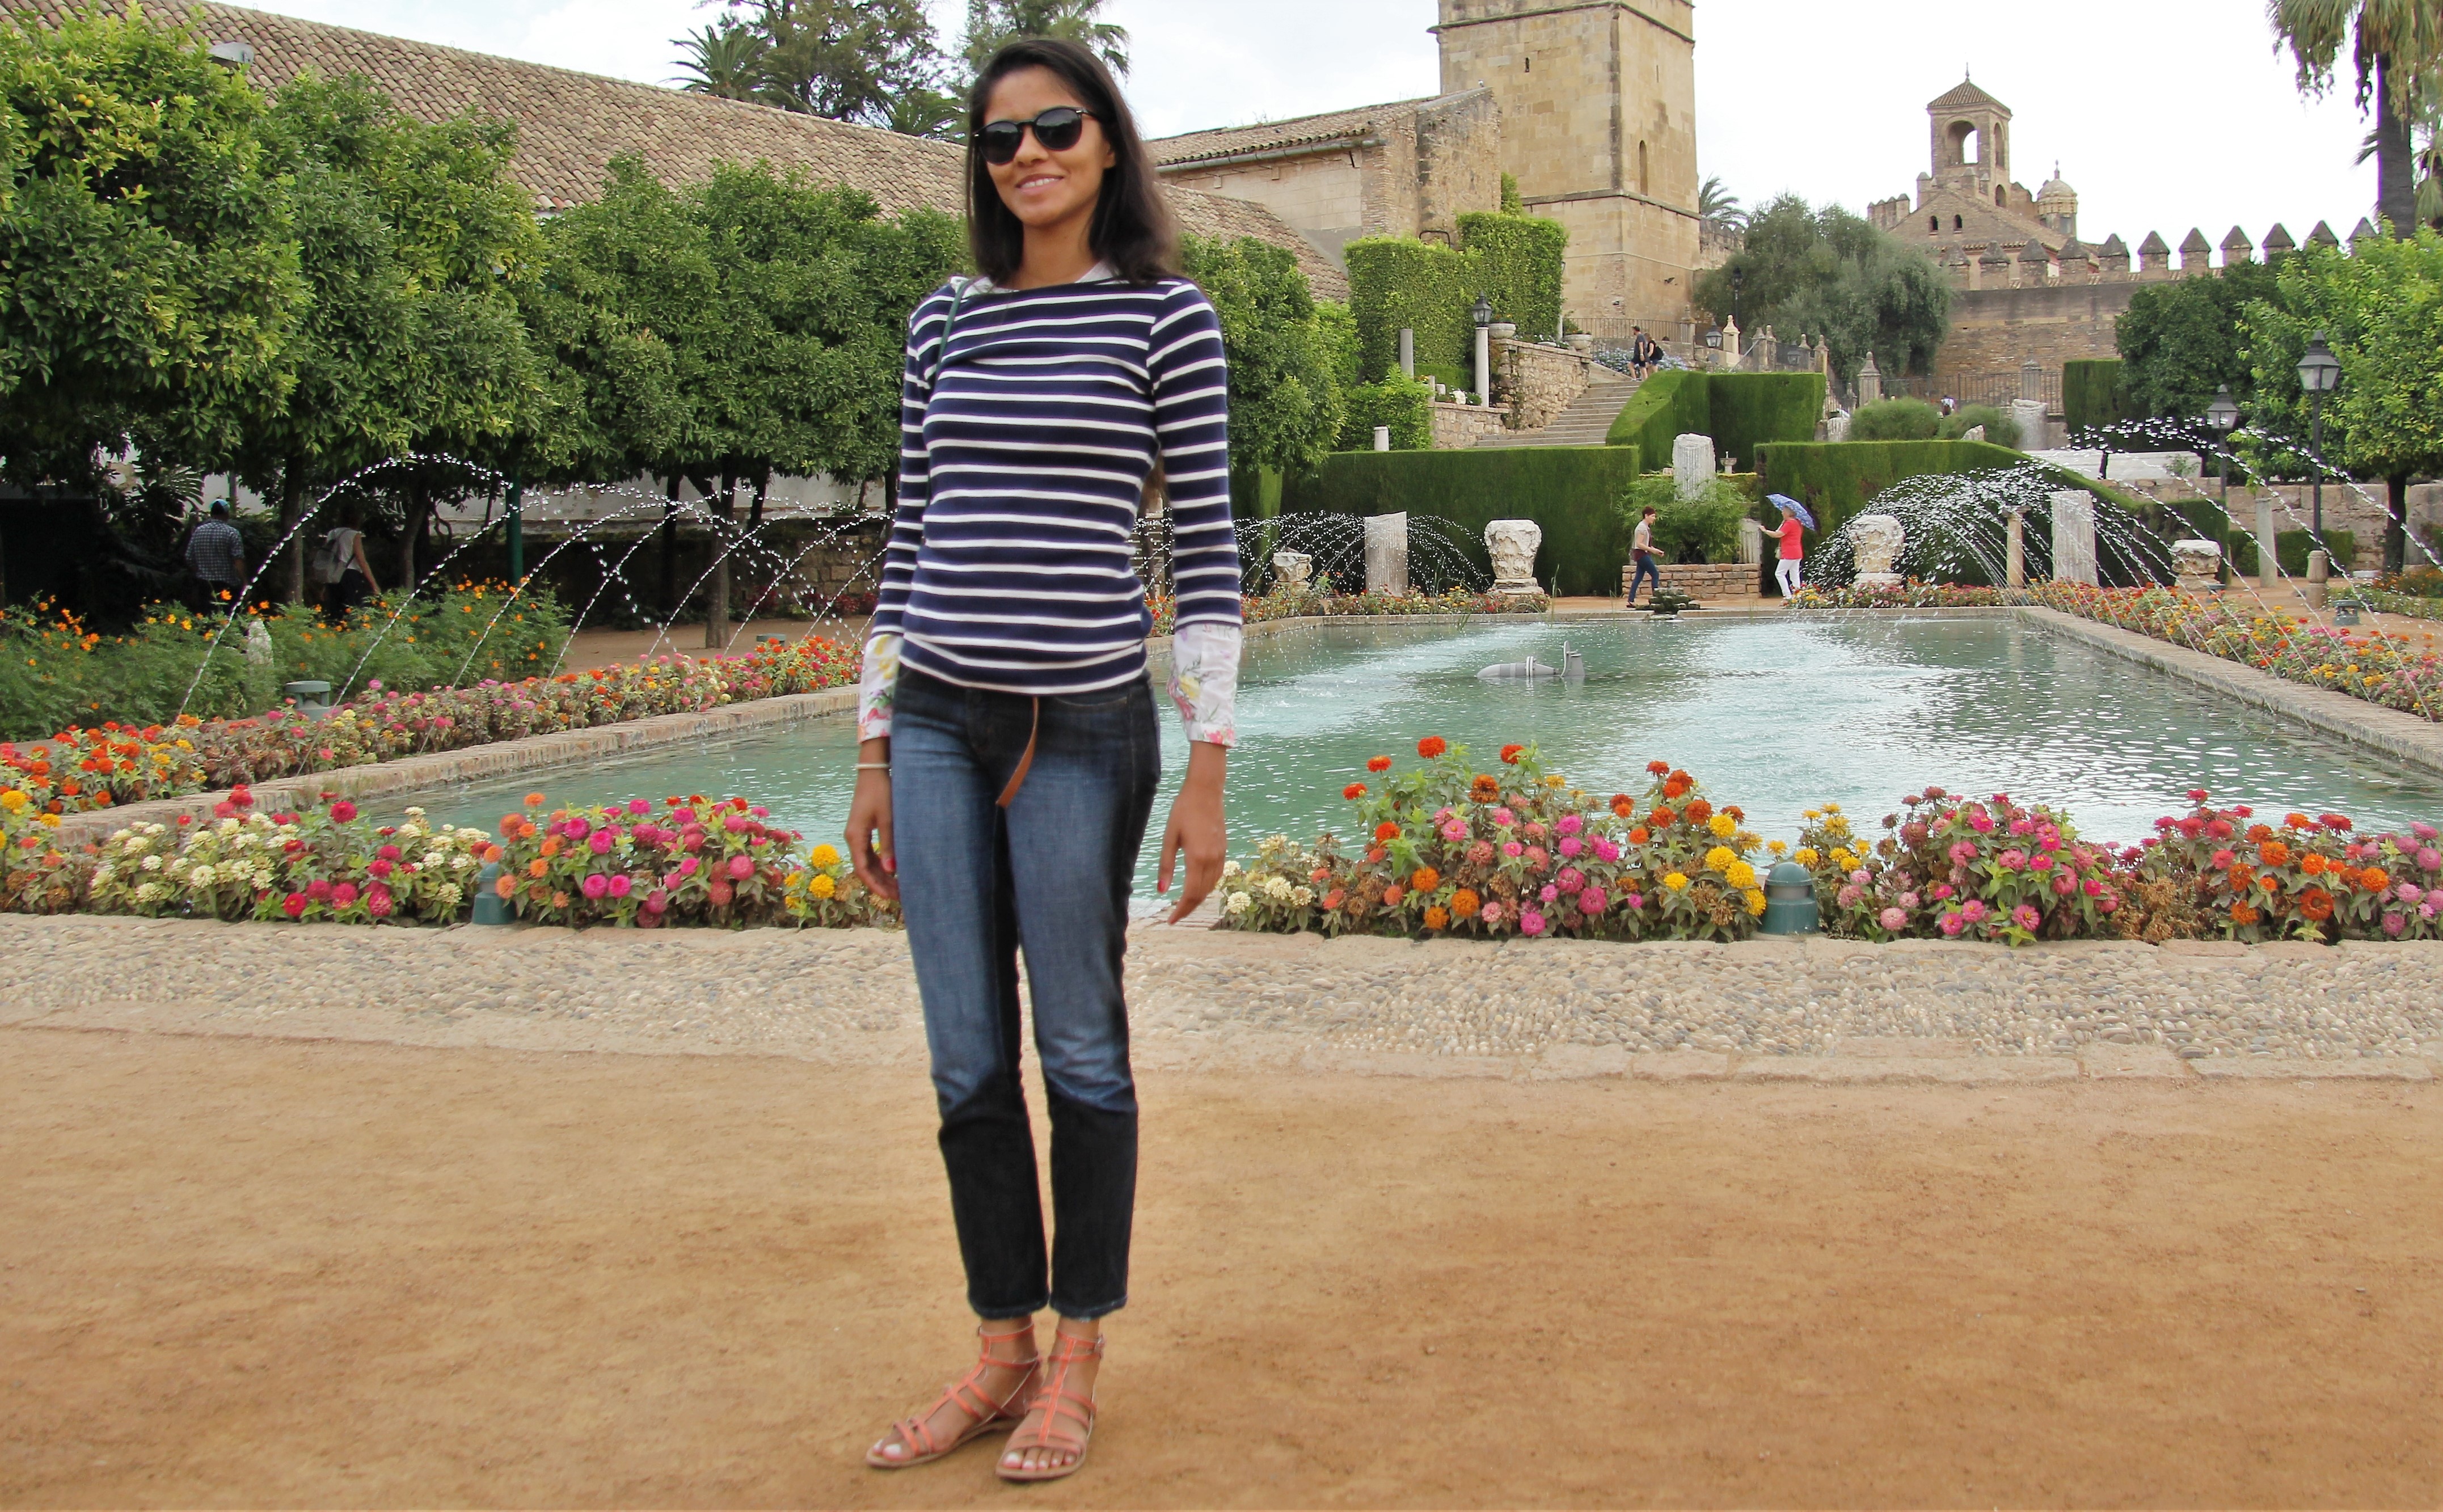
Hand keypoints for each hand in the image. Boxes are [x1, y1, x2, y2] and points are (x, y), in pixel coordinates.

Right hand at [846, 737, 897, 902]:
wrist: (873, 772)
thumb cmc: (881, 793)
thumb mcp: (887, 820)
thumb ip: (889, 845)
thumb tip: (891, 871)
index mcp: (855, 837)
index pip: (863, 869)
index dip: (876, 885)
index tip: (890, 897)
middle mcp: (852, 838)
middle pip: (865, 868)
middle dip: (881, 884)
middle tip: (900, 896)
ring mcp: (857, 834)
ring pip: (867, 862)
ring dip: (881, 875)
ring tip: (898, 887)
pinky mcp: (863, 830)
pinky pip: (869, 853)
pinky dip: (880, 864)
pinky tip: (893, 871)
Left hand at [1157, 741, 1227, 924]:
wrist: (1206, 791)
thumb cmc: (1183, 811)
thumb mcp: (1169, 838)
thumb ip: (1165, 865)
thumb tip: (1160, 891)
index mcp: (1196, 858)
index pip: (1190, 894)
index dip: (1180, 910)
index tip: (1170, 921)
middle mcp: (1212, 860)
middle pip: (1201, 894)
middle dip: (1188, 909)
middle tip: (1174, 918)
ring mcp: (1220, 855)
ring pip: (1211, 887)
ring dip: (1198, 899)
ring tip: (1184, 906)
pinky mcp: (1224, 850)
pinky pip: (1217, 876)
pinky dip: (1207, 887)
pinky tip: (1198, 888)